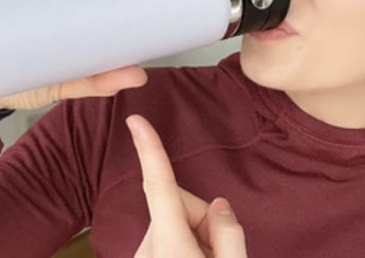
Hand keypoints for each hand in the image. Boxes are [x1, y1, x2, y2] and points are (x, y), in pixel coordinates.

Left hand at [127, 115, 246, 257]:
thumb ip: (230, 232)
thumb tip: (219, 205)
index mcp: (170, 246)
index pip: (160, 187)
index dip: (149, 149)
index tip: (135, 120)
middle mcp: (148, 248)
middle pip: (181, 205)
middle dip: (204, 220)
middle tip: (219, 252)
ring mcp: (143, 256)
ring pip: (177, 221)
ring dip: (197, 236)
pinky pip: (170, 236)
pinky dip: (186, 245)